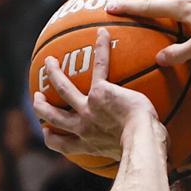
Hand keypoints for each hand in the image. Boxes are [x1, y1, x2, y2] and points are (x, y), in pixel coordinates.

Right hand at [33, 28, 162, 160]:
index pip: (62, 145)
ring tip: (49, 61)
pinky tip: (102, 34)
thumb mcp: (132, 155)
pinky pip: (99, 66)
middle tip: (37, 97)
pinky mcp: (101, 92)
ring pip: (63, 88)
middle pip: (53, 117)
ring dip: (54, 73)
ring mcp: (88, 108)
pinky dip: (101, 49)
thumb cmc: (144, 152)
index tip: (47, 131)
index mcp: (88, 144)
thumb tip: (152, 155)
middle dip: (41, 107)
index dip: (51, 137)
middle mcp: (83, 127)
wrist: (142, 141)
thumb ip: (131, 151)